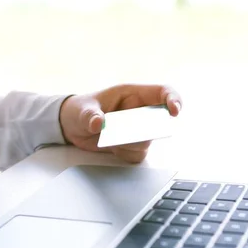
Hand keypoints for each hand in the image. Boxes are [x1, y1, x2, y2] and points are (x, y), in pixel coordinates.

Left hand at [59, 84, 181, 162]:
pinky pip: (137, 154)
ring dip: (132, 144)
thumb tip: (98, 124)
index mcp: (133, 94)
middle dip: (148, 130)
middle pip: (159, 121)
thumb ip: (90, 116)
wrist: (72, 126)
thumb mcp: (82, 110)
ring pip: (148, 141)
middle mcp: (139, 112)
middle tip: (132, 134)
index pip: (162, 92)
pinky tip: (112, 149)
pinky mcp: (131, 146)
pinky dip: (126, 154)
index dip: (173, 99)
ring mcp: (137, 130)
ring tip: (113, 141)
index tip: (174, 111)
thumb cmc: (81, 110)